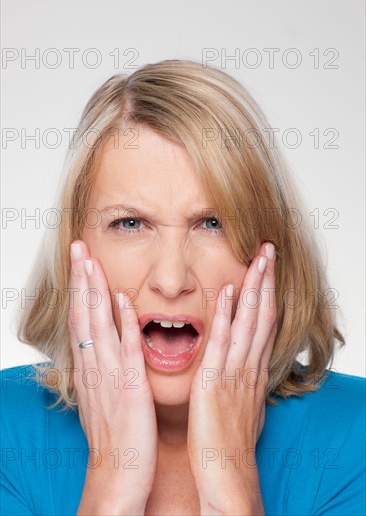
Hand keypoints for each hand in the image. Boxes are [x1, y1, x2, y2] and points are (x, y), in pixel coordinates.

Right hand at [68, 240, 157, 514]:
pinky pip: (126, 350)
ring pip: (98, 325)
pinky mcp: (130, 387)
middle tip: (79, 247)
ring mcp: (110, 375)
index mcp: (91, 368)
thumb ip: (104, 366)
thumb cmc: (114, 435)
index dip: (80, 289)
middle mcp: (95, 366)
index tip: (80, 261)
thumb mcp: (103, 395)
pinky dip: (122, 323)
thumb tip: (104, 343)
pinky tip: (122, 300)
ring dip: (94, 291)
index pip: (81, 319)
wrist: (117, 474)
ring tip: (91, 261)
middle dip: (81, 279)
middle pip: (83, 314)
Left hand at [187, 242, 276, 514]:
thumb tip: (242, 368)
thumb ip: (240, 381)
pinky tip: (232, 292)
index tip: (266, 270)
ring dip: (255, 287)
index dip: (266, 295)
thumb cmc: (228, 442)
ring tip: (259, 258)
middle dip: (266, 281)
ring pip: (250, 321)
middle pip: (263, 315)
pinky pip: (225, 342)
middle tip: (268, 250)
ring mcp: (234, 372)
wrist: (226, 474)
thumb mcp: (240, 405)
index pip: (263, 324)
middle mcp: (248, 366)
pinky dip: (231, 315)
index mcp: (251, 371)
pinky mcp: (216, 381)